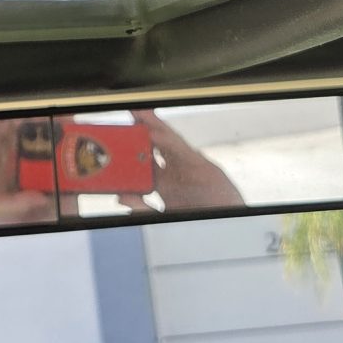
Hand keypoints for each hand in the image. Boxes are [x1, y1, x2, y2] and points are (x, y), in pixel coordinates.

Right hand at [0, 119, 55, 228]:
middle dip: (22, 114)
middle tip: (36, 108)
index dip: (34, 129)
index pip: (22, 138)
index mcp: (0, 158)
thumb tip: (42, 200)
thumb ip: (15, 203)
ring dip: (3, 110)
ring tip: (16, 108)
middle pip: (9, 121)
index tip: (48, 122)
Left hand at [120, 110, 240, 213]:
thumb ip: (142, 207)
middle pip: (155, 145)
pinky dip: (168, 141)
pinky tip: (154, 133)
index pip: (145, 161)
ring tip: (139, 113)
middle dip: (142, 129)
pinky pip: (182, 150)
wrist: (228, 229)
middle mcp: (176, 172)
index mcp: (165, 185)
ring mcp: (188, 167)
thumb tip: (121, 196)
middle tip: (129, 113)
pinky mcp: (202, 166)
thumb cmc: (200, 222)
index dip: (131, 148)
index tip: (114, 138)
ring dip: (154, 126)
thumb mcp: (164, 217)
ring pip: (168, 141)